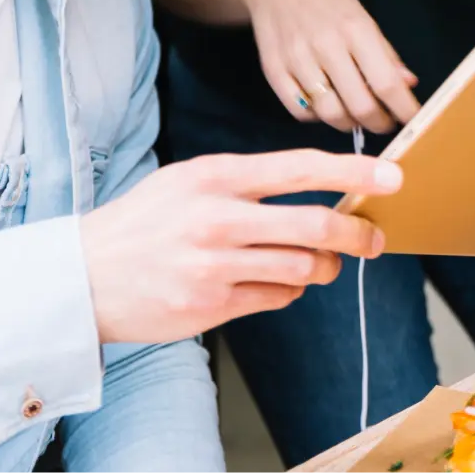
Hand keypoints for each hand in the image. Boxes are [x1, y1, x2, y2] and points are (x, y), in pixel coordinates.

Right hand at [79, 149, 403, 343]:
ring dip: (323, 267)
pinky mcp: (211, 306)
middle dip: (357, 233)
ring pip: (303, 268)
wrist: (82, 276)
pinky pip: (278, 298)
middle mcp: (216, 218)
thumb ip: (247, 183)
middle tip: (373, 239)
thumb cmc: (144, 224)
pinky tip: (268, 283)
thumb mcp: (187, 183)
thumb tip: (319, 190)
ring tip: (317, 264)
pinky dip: (287, 292)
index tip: (393, 175)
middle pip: (315, 225)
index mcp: (214, 177)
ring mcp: (214, 266)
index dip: (354, 170)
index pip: (299, 168)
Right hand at [232, 0, 419, 133]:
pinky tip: (326, 106)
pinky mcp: (274, 71)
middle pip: (360, 106)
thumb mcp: (363, 18)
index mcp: (355, 30)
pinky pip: (301, 112)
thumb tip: (408, 86)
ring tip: (356, 116)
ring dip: (350, 124)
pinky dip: (318, 118)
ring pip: (330, 114)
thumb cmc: (326, 0)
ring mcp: (297, 60)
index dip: (404, 110)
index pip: (386, 83)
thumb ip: (385, 54)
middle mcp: (326, 46)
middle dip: (378, 123)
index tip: (413, 122)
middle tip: (384, 123)